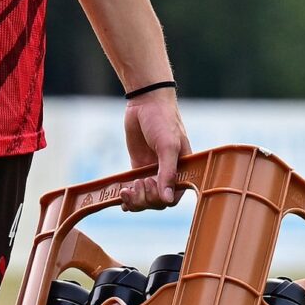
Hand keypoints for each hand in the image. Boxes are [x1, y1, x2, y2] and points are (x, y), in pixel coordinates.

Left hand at [120, 89, 187, 209]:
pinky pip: (135, 189)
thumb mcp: (168, 146)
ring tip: (126, 191)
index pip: (173, 197)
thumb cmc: (163, 121)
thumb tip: (167, 200)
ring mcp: (153, 171)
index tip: (150, 183)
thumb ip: (167, 173)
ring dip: (135, 200)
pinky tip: (121, 197)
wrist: (146, 102)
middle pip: (157, 201)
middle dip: (146, 198)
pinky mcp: (138, 167)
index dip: (160, 198)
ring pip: (145, 198)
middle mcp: (168, 173)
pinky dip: (128, 197)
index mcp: (182, 170)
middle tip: (138, 183)